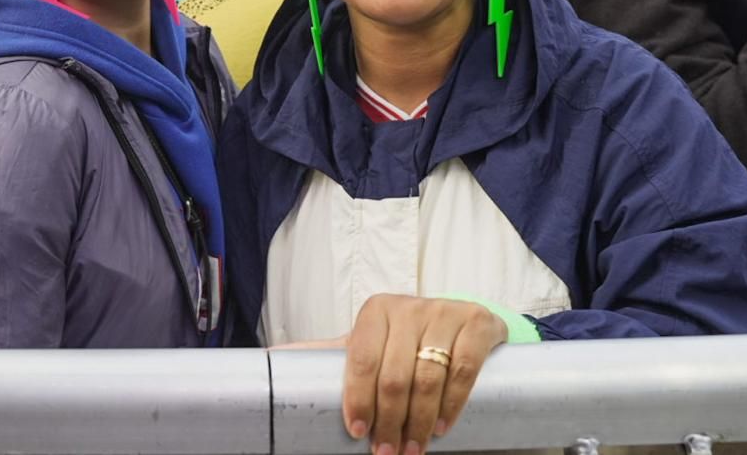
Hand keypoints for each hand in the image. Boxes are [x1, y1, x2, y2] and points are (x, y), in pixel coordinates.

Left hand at [339, 294, 506, 454]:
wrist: (464, 322)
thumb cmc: (406, 340)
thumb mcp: (370, 342)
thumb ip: (327, 352)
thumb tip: (269, 357)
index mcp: (376, 311)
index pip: (362, 359)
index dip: (358, 399)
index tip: (357, 432)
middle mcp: (409, 307)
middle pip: (394, 375)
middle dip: (389, 421)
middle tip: (386, 452)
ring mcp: (445, 313)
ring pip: (428, 377)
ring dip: (418, 422)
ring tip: (412, 449)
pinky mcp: (477, 324)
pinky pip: (463, 371)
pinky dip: (451, 404)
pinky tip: (440, 427)